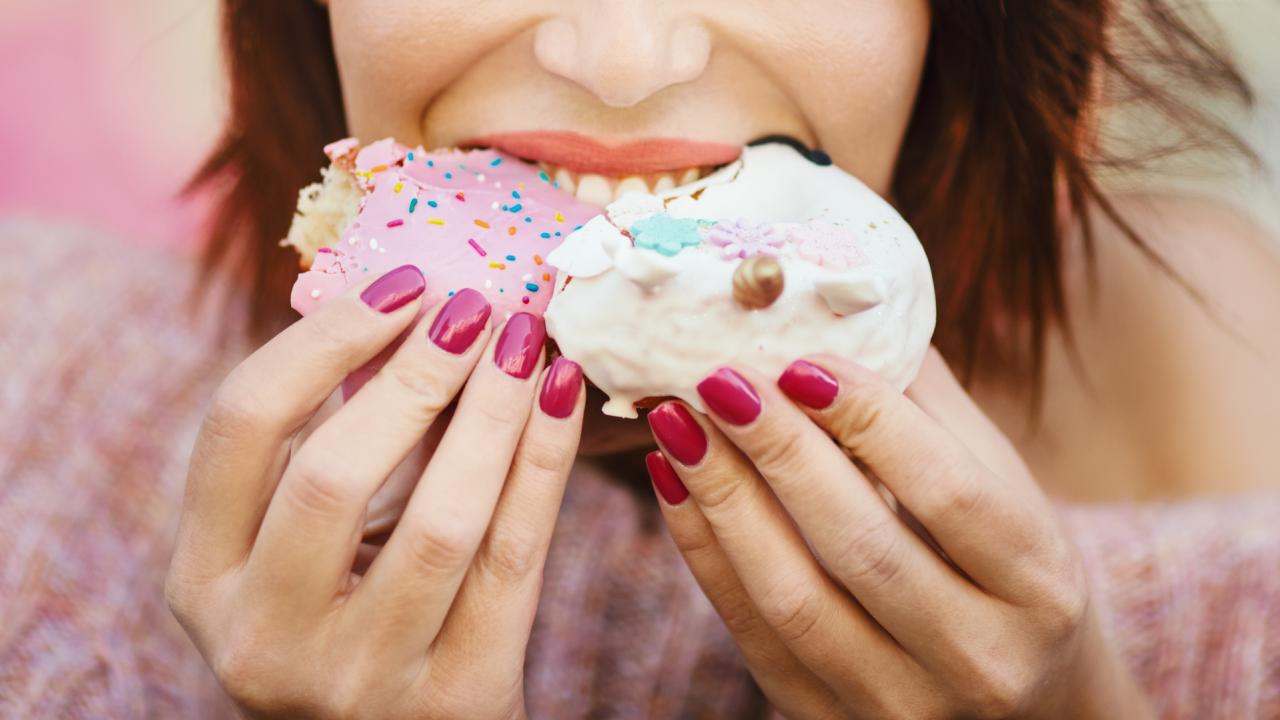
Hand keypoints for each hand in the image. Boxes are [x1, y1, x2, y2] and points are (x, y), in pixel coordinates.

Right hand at [166, 266, 585, 718]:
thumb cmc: (354, 617)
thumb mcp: (304, 549)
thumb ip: (331, 449)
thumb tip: (414, 308)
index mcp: (205, 578)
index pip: (240, 426)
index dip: (323, 339)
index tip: (403, 285)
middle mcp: (261, 637)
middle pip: (332, 473)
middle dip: (415, 374)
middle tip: (476, 308)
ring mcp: (357, 679)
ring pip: (441, 520)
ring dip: (493, 411)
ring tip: (527, 342)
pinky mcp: (454, 699)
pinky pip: (514, 558)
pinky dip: (545, 463)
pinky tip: (563, 396)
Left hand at [645, 349, 1150, 718]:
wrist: (1025, 705)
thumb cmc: (1007, 571)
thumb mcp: (1004, 488)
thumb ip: (931, 410)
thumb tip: (844, 311)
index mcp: (1038, 586)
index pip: (948, 493)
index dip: (869, 420)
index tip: (800, 360)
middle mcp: (982, 659)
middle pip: (862, 546)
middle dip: (779, 452)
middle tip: (718, 378)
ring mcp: (905, 705)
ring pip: (795, 599)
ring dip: (725, 501)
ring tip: (679, 423)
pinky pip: (754, 636)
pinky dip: (705, 556)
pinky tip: (675, 485)